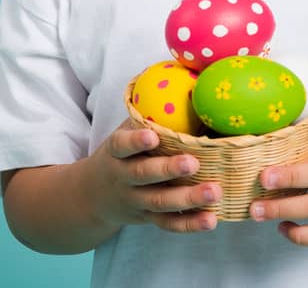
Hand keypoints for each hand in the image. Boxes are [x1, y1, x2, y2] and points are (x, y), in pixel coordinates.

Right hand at [83, 117, 223, 233]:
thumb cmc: (121, 154)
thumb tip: (185, 83)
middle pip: (143, 175)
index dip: (135, 141)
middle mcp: (122, 178)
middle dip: (168, 170)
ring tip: (214, 191)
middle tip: (193, 163)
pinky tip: (211, 220)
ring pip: (160, 203)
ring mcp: (135, 201)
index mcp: (115, 153)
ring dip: (188, 198)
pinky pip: (168, 224)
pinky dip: (189, 224)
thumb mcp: (123, 132)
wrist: (93, 195)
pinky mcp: (147, 219)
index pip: (121, 145)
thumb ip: (147, 116)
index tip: (152, 136)